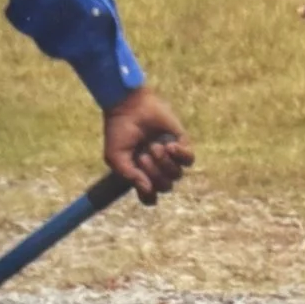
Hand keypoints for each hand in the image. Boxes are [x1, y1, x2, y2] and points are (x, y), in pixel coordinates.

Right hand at [103, 85, 194, 201]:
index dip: (148, 195)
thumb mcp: (115, 157)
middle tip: (143, 156)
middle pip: (165, 187)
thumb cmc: (119, 131)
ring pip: (177, 175)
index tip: (141, 182)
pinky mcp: (181, 142)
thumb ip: (130, 176)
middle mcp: (157, 167)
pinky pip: (189, 160)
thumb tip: (148, 189)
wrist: (128, 106)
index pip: (151, 197)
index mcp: (141, 173)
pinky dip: (180, 156)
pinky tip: (169, 145)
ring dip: (165, 163)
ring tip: (154, 146)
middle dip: (154, 174)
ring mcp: (170, 156)